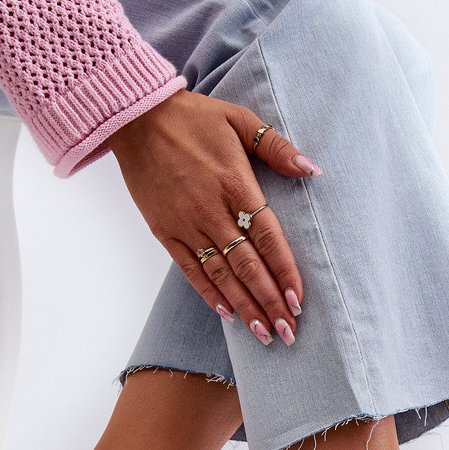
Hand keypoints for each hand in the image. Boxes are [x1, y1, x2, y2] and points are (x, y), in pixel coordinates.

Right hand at [106, 89, 322, 344]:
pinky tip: (228, 314)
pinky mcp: (164, 230)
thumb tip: (312, 170)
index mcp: (235, 183)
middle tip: (288, 331)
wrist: (136, 116)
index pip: (268, 237)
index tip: (299, 300)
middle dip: (269, 301)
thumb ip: (276, 147)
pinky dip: (209, 294)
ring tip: (263, 333)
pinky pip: (190, 269)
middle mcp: (211, 209)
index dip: (284, 271)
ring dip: (244, 306)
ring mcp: (186, 223)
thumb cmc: (193, 117)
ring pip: (220, 274)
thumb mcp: (240, 119)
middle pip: (247, 265)